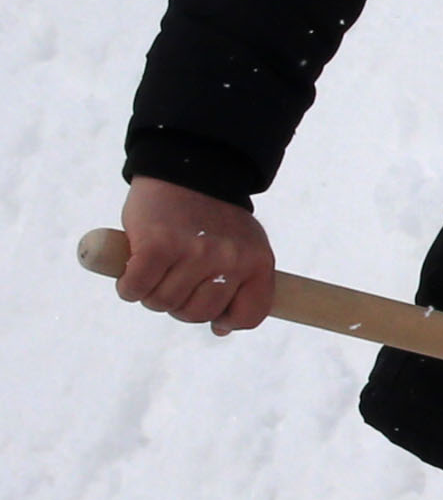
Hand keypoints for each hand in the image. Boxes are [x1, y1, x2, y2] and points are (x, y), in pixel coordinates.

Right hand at [114, 176, 275, 333]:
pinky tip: (132, 270)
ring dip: (151, 293)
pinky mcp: (157, 246)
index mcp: (257, 262)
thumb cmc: (213, 216)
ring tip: (156, 268)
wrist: (188, 170)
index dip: (225, 319)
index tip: (212, 311)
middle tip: (173, 278)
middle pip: (197, 314)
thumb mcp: (243, 245)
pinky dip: (128, 285)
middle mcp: (229, 260)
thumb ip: (239, 284)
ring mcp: (194, 253)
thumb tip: (221, 329)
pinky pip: (136, 288)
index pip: (249, 315)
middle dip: (179, 303)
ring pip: (163, 304)